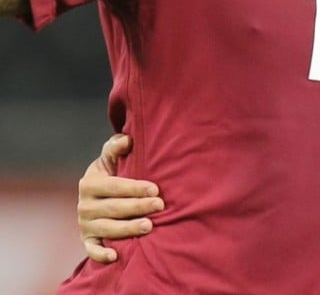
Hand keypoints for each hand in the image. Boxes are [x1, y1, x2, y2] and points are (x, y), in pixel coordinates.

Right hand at [78, 133, 163, 262]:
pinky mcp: (87, 239)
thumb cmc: (111, 172)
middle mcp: (84, 205)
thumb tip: (127, 139)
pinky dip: (101, 254)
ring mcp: (85, 224)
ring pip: (107, 228)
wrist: (97, 195)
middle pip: (114, 208)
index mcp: (89, 183)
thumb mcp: (110, 157)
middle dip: (138, 207)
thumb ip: (116, 146)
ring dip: (128, 229)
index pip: (114, 186)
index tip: (155, 189)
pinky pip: (91, 249)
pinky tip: (115, 256)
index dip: (135, 188)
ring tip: (149, 226)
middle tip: (160, 205)